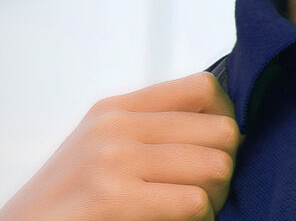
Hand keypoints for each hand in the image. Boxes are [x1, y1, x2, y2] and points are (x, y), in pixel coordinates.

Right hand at [0, 71, 242, 220]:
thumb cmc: (70, 201)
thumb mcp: (101, 149)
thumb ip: (149, 132)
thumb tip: (222, 130)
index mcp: (115, 109)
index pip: (203, 88)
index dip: (225, 120)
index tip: (216, 150)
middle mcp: (115, 126)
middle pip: (220, 130)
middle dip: (225, 165)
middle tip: (209, 190)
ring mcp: (113, 160)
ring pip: (214, 167)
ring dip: (214, 197)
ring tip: (194, 209)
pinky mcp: (113, 198)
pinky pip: (193, 202)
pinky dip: (199, 219)